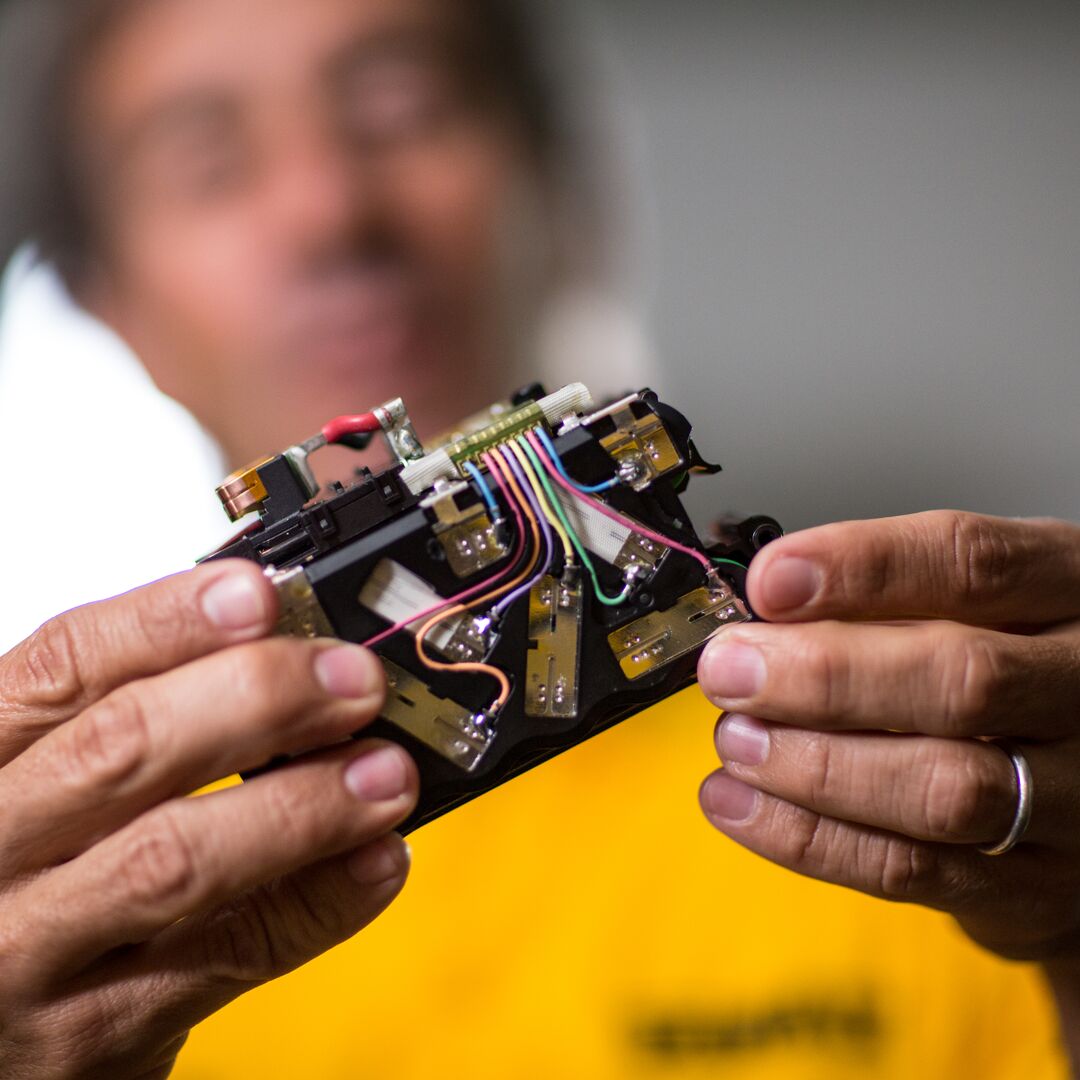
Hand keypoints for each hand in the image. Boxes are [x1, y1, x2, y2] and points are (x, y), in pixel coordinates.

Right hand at [0, 562, 416, 1079]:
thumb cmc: (31, 881)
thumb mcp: (52, 784)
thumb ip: (140, 722)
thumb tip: (296, 652)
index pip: (65, 666)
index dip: (169, 621)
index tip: (263, 595)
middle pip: (122, 749)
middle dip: (258, 700)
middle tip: (353, 682)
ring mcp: (29, 951)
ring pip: (174, 858)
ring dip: (300, 806)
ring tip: (385, 774)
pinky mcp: (92, 1033)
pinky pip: (229, 955)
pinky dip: (319, 901)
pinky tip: (377, 859)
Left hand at [697, 510, 1079, 961]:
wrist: (1079, 790)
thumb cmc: (1002, 673)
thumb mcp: (972, 608)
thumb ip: (884, 602)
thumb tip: (763, 608)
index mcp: (1070, 593)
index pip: (975, 564)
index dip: (864, 568)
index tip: (769, 582)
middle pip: (963, 679)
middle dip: (825, 675)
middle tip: (731, 669)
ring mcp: (1077, 797)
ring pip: (942, 787)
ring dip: (813, 764)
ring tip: (735, 740)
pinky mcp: (1035, 887)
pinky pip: (914, 869)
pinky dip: (809, 837)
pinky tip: (739, 803)